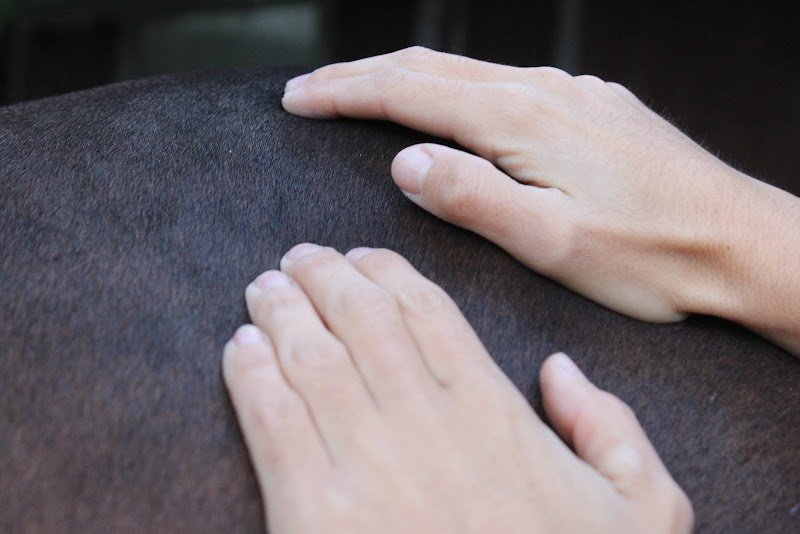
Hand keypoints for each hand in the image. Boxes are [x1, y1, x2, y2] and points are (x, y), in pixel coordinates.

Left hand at [223, 244, 692, 532]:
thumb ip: (613, 430)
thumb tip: (561, 370)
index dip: (385, 271)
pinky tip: (239, 348)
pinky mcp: (315, 517)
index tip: (359, 256)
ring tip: (263, 287)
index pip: (428, 311)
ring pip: (311, 355)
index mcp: (494, 412)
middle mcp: (427, 423)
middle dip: (323, 276)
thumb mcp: (642, 511)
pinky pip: (272, 420)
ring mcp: (369, 468)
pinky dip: (250, 374)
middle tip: (298, 258)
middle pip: (361, 318)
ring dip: (281, 310)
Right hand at [281, 47, 799, 352]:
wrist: (741, 243)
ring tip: (365, 94)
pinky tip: (454, 107)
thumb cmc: (652, 254)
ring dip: (409, 80)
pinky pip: (508, 85)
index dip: (345, 91)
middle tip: (313, 88)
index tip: (297, 97)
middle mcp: (545, 91)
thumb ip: (474, 198)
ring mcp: (572, 95)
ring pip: (470, 72)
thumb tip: (406, 161)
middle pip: (433, 67)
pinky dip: (459, 90)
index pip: (409, 91)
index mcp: (522, 120)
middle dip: (363, 75)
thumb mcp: (553, 242)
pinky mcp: (592, 109)